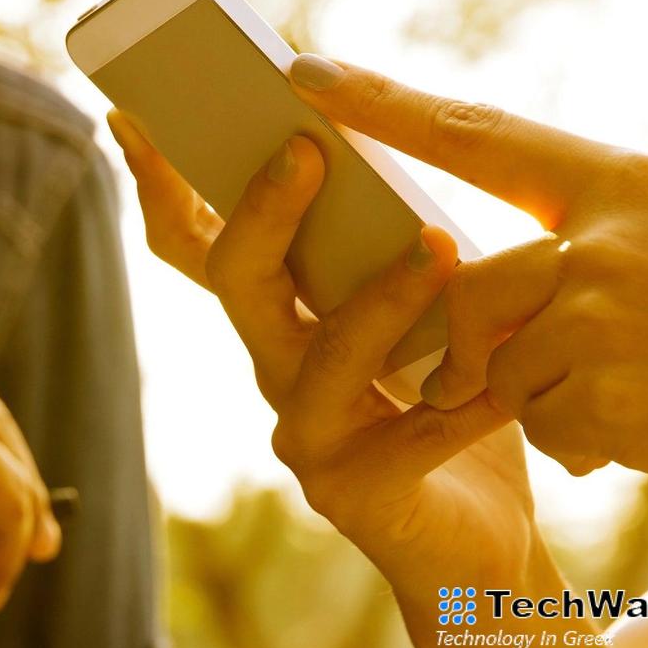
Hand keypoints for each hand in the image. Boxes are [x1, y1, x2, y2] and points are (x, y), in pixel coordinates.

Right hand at [108, 115, 587, 647]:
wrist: (476, 534)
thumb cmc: (450, 398)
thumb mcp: (423, 302)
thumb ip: (394, 242)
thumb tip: (386, 139)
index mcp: (280, 313)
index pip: (198, 241)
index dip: (160, 182)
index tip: (137, 113)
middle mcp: (273, 365)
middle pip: (234, 279)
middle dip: (261, 210)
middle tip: (303, 150)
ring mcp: (303, 431)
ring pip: (317, 354)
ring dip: (378, 299)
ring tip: (439, 248)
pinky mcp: (351, 490)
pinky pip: (408, 434)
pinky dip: (464, 399)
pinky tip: (510, 376)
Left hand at [287, 54, 647, 494]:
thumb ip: (565, 242)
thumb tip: (464, 286)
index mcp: (620, 182)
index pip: (476, 135)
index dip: (383, 105)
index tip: (306, 73)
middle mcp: (601, 241)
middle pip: (468, 291)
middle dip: (480, 343)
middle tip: (549, 358)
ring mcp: (599, 319)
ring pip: (498, 369)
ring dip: (549, 393)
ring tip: (637, 385)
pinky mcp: (602, 399)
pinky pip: (540, 426)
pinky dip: (584, 438)